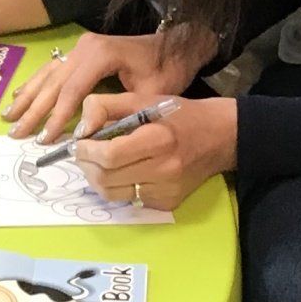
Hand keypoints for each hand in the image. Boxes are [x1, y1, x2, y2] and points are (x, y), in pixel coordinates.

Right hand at [6, 24, 216, 142]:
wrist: (177, 44)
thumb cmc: (168, 68)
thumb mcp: (151, 92)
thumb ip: (120, 110)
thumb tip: (91, 134)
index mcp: (101, 54)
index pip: (72, 91)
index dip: (58, 117)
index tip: (47, 140)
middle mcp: (85, 47)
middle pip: (54, 84)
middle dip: (34, 112)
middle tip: (17, 135)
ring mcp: (80, 47)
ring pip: (47, 75)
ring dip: (27, 98)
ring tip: (9, 119)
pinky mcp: (79, 50)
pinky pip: (51, 68)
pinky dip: (34, 84)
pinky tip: (19, 98)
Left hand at [74, 92, 236, 211]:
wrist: (220, 138)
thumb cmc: (179, 114)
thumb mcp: (143, 98)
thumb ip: (106, 106)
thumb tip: (81, 130)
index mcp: (158, 140)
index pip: (109, 156)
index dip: (86, 151)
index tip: (80, 143)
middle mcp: (164, 170)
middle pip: (106, 178)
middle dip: (86, 166)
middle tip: (83, 154)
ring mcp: (166, 191)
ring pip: (112, 194)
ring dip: (97, 179)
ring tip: (98, 163)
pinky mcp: (167, 203)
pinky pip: (129, 199)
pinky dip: (118, 187)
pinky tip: (124, 172)